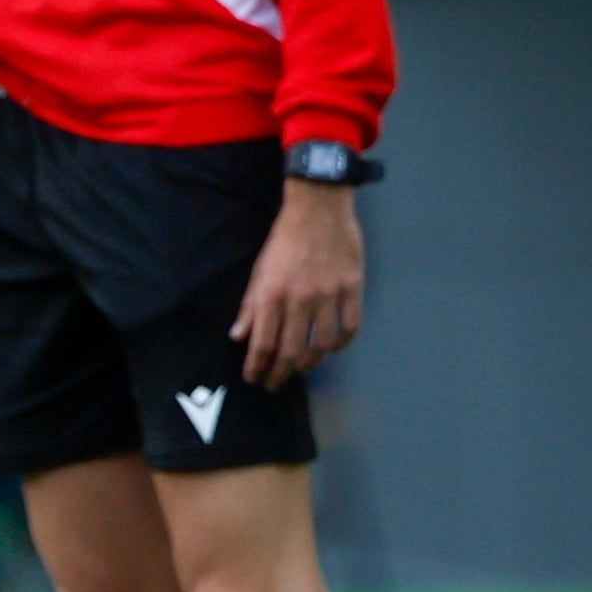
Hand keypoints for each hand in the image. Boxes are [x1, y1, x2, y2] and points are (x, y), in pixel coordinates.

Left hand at [234, 179, 366, 391]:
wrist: (319, 208)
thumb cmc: (285, 239)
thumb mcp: (260, 270)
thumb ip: (250, 306)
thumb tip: (239, 336)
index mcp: (272, 294)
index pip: (263, 343)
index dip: (257, 367)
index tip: (255, 378)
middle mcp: (300, 299)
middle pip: (291, 351)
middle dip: (281, 374)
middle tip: (275, 383)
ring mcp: (329, 294)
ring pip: (321, 344)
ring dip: (310, 363)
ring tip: (302, 367)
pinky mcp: (352, 288)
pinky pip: (349, 326)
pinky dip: (341, 343)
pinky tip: (333, 347)